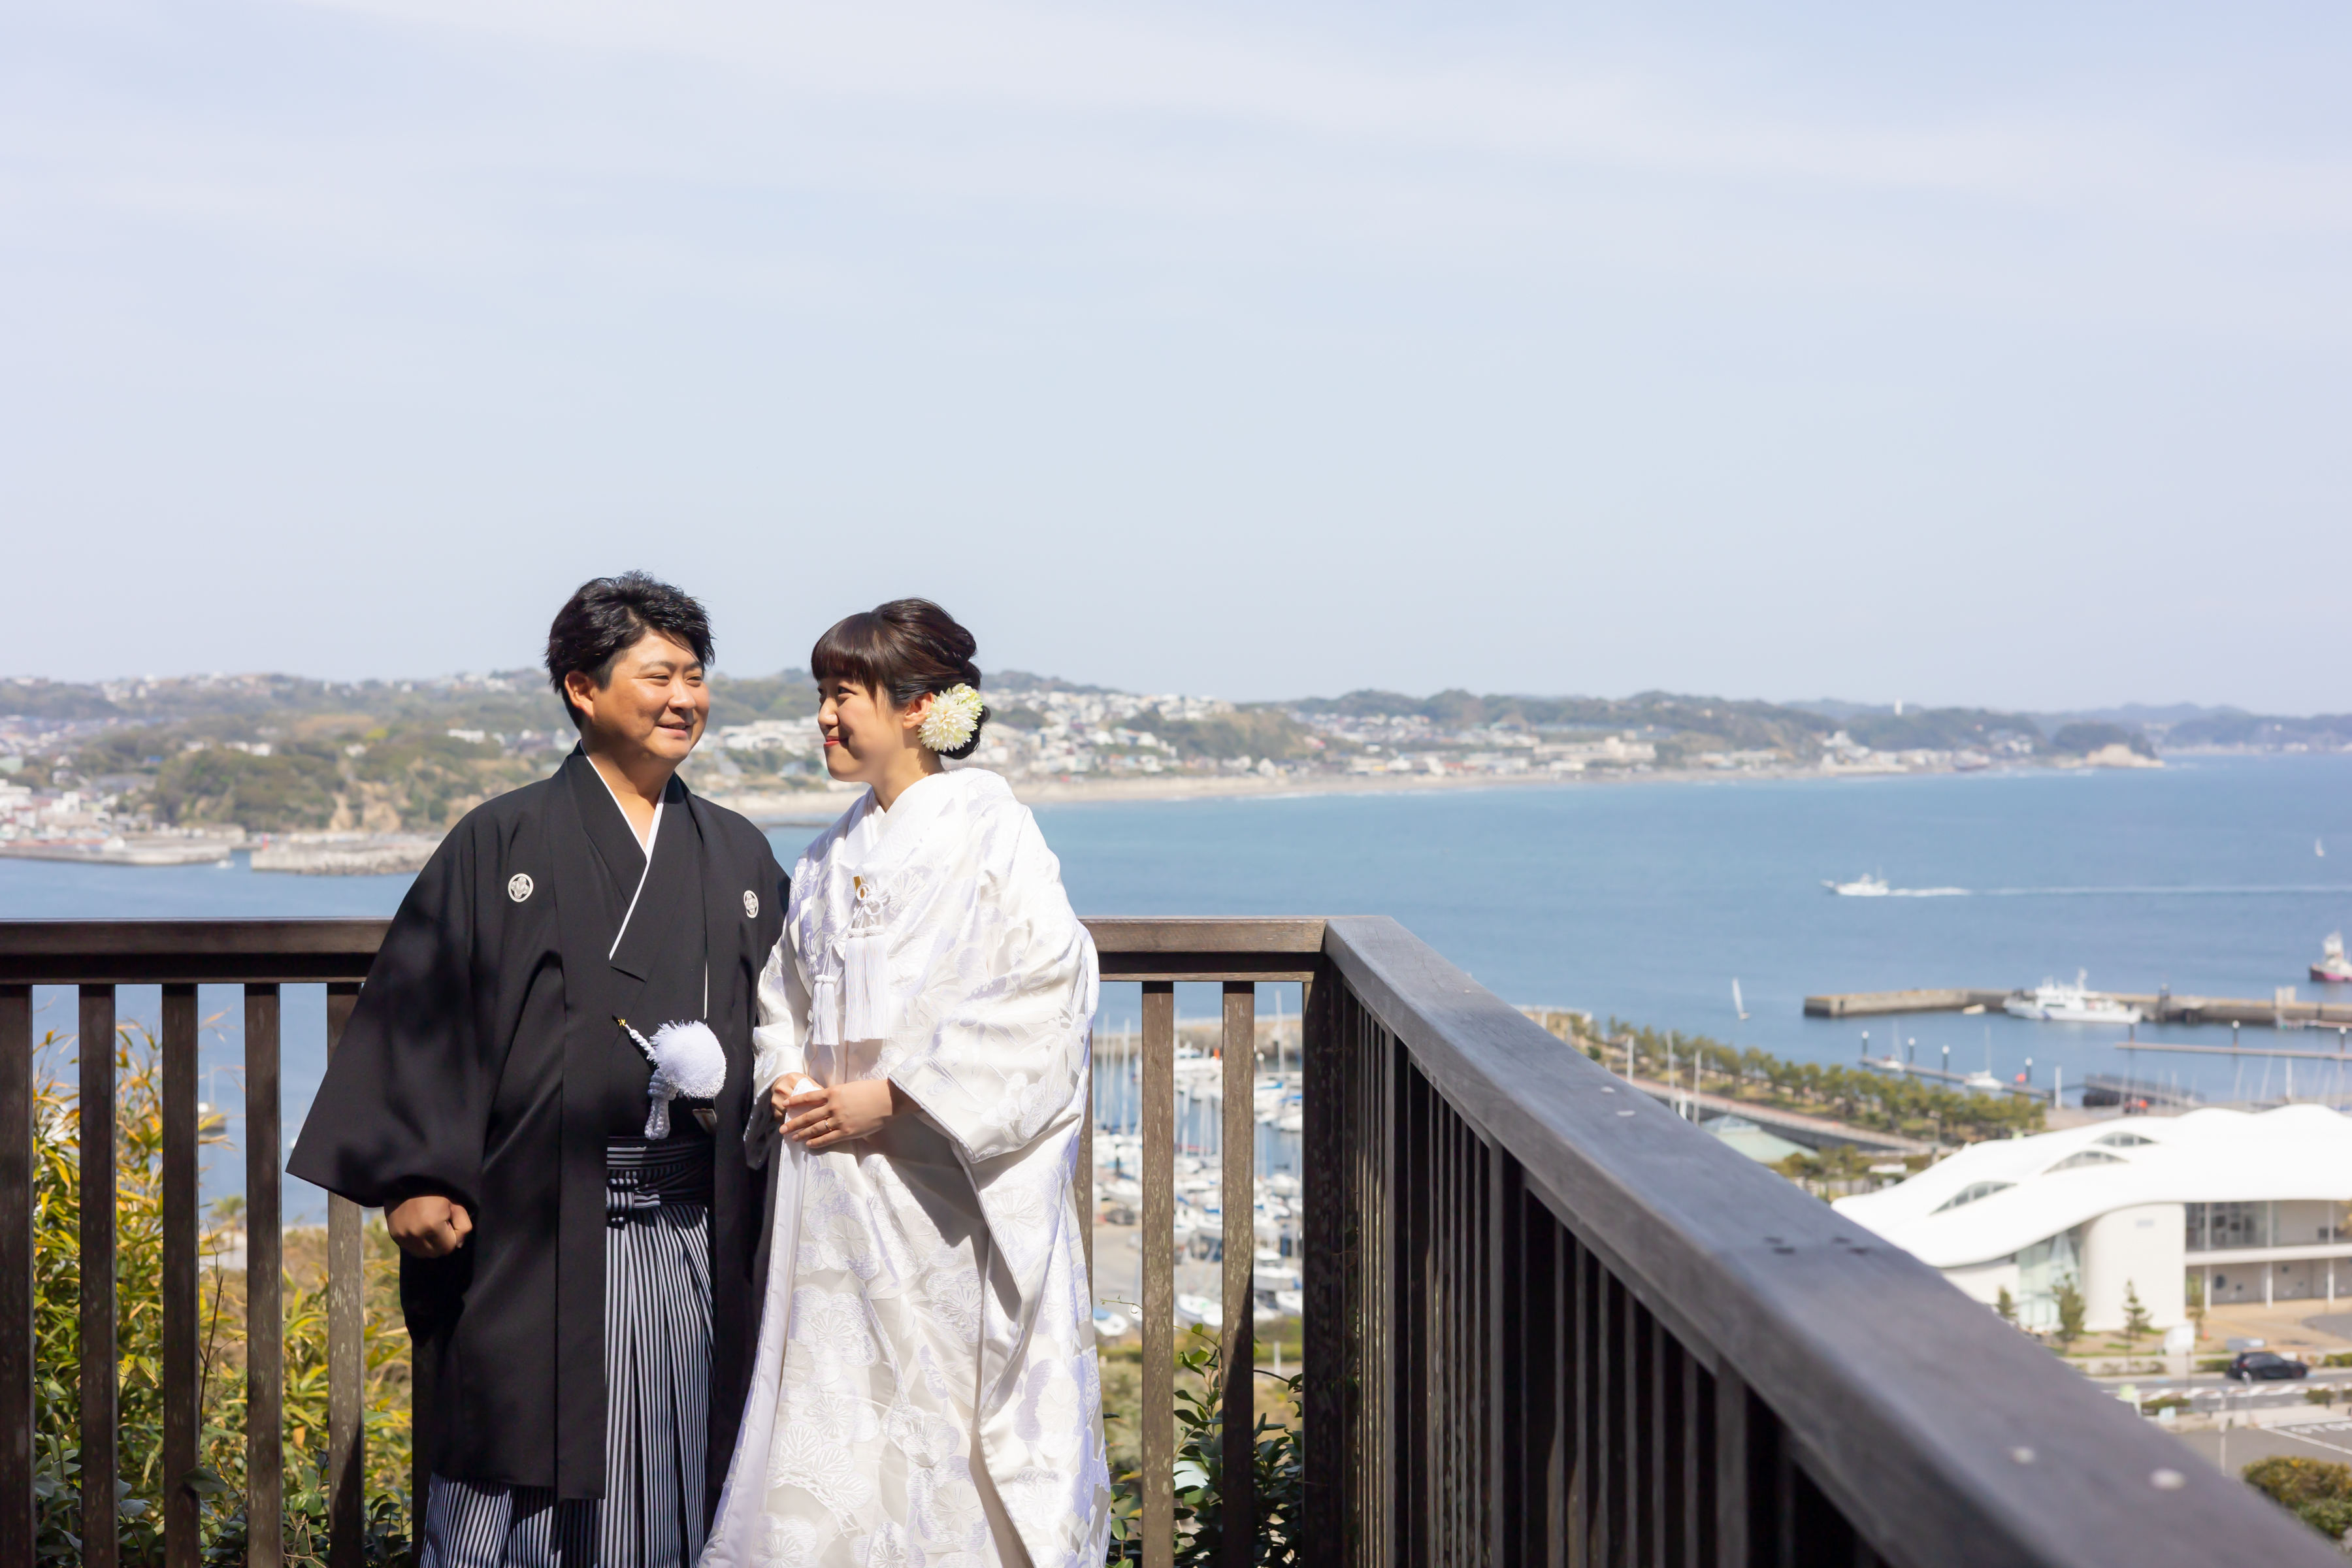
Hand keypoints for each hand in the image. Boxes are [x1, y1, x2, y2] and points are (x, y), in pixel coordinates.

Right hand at [388, 1194, 472, 1257]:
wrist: (406, 1181)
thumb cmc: (434, 1191)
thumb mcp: (454, 1204)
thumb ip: (463, 1225)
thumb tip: (458, 1244)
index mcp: (432, 1226)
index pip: (449, 1247)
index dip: (454, 1236)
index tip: (450, 1223)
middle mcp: (415, 1235)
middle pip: (436, 1253)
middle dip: (442, 1243)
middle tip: (441, 1226)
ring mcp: (403, 1237)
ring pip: (423, 1253)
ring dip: (430, 1245)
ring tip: (430, 1228)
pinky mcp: (394, 1236)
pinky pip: (411, 1249)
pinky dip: (418, 1243)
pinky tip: (419, 1229)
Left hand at [777, 1076, 906, 1150]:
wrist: (886, 1099)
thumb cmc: (872, 1090)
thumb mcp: (850, 1087)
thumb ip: (837, 1094)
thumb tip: (827, 1100)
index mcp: (832, 1092)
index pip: (809, 1098)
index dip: (796, 1102)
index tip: (786, 1105)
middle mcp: (832, 1107)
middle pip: (808, 1116)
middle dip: (793, 1123)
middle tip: (782, 1129)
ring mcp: (838, 1120)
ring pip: (815, 1128)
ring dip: (802, 1134)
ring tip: (792, 1138)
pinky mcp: (846, 1132)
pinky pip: (827, 1138)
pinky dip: (816, 1142)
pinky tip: (809, 1144)